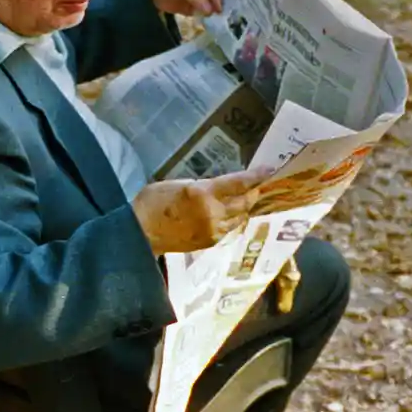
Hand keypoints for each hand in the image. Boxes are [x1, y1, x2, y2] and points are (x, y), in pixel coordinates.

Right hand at [131, 167, 269, 254]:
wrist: (141, 234)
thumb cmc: (153, 203)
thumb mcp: (178, 184)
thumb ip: (201, 186)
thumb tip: (218, 189)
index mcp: (203, 193)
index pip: (238, 183)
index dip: (256, 176)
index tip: (270, 169)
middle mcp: (213, 213)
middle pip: (244, 202)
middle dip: (253, 192)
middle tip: (258, 185)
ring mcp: (213, 230)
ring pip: (240, 217)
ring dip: (245, 208)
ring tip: (247, 199)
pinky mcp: (209, 242)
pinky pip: (229, 229)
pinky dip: (233, 220)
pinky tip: (231, 215)